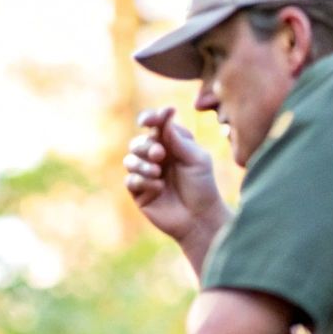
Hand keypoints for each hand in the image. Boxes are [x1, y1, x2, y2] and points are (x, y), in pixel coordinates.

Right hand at [123, 106, 224, 244]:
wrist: (199, 217)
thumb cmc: (202, 186)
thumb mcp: (196, 159)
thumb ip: (178, 139)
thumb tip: (164, 116)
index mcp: (172, 145)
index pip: (155, 126)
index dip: (149, 119)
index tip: (149, 120)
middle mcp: (156, 158)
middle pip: (138, 142)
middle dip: (146, 146)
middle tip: (160, 154)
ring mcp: (146, 175)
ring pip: (129, 160)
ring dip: (141, 164)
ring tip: (157, 172)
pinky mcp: (139, 193)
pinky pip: (131, 180)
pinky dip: (143, 182)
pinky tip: (159, 188)